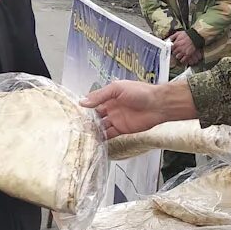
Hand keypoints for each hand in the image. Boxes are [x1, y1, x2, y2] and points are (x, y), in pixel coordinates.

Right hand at [82, 80, 196, 138]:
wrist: (158, 105)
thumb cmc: (140, 92)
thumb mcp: (117, 89)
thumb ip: (100, 95)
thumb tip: (83, 102)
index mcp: (109, 96)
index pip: (93, 101)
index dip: (84, 107)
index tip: (72, 112)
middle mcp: (111, 107)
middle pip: (95, 115)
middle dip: (86, 120)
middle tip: (74, 126)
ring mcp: (116, 119)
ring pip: (100, 126)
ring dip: (92, 130)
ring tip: (80, 135)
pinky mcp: (122, 129)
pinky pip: (109, 134)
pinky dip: (102, 138)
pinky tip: (94, 141)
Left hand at [168, 31, 200, 65]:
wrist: (195, 37)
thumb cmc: (187, 35)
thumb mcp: (178, 33)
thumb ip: (172, 36)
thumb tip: (169, 39)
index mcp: (176, 44)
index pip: (171, 48)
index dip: (172, 48)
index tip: (173, 48)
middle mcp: (179, 48)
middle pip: (174, 53)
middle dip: (175, 52)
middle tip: (177, 51)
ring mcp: (183, 52)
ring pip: (177, 57)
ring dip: (178, 56)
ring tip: (180, 54)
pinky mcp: (187, 55)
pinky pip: (183, 60)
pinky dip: (182, 60)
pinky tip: (183, 58)